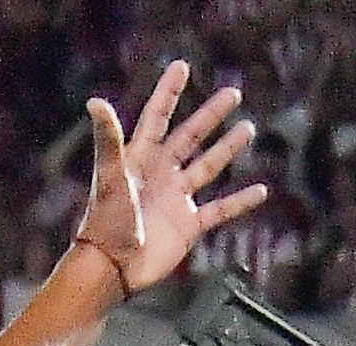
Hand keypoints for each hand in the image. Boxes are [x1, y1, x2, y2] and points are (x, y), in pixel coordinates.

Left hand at [73, 60, 264, 296]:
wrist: (112, 268)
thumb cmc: (105, 222)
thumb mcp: (110, 176)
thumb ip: (107, 139)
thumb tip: (95, 102)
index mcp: (141, 158)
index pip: (158, 117)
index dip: (169, 92)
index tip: (181, 66)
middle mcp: (162, 174)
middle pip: (191, 136)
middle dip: (211, 114)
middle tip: (232, 93)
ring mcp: (177, 198)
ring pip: (208, 166)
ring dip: (228, 148)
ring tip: (248, 128)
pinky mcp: (189, 225)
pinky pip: (221, 209)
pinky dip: (240, 201)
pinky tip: (261, 190)